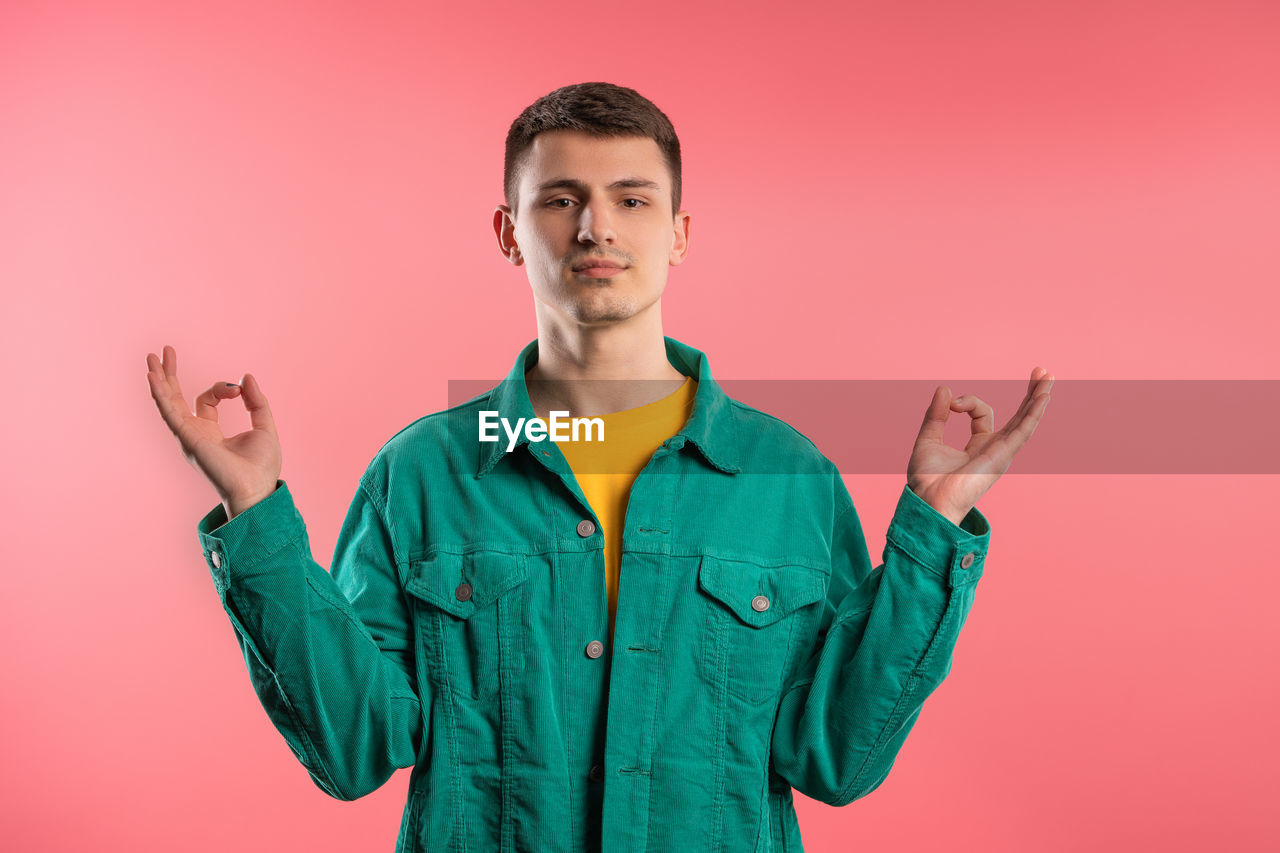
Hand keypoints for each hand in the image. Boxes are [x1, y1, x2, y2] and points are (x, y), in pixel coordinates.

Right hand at [146, 344, 282, 515]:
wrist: (257, 489)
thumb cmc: (261, 467)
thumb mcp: (264, 426)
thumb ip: (256, 402)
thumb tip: (247, 377)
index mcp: (210, 431)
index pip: (207, 399)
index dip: (222, 388)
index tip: (239, 391)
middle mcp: (195, 433)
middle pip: (177, 398)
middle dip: (171, 374)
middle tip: (166, 351)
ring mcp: (188, 436)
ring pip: (168, 403)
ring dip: (159, 379)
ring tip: (152, 357)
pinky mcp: (188, 438)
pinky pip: (169, 412)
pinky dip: (160, 394)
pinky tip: (153, 377)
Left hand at [906, 367, 1052, 525]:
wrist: (929, 500)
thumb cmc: (927, 480)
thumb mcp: (928, 439)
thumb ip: (936, 415)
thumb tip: (944, 389)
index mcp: (978, 446)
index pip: (981, 413)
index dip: (968, 402)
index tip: (951, 404)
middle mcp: (994, 449)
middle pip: (1018, 416)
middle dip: (1029, 393)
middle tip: (1040, 371)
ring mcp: (1001, 453)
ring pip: (1026, 420)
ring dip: (1037, 398)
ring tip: (1048, 376)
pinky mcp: (1003, 456)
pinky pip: (1023, 430)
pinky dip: (1034, 412)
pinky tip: (1043, 396)